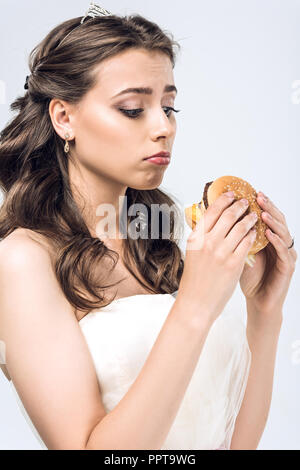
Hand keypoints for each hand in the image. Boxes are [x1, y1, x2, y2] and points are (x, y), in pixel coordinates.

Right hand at [178, 192, 257, 323]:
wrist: (196, 303)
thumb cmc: (194, 280)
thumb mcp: (193, 253)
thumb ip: (202, 236)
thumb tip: (209, 219)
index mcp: (196, 238)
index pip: (211, 211)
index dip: (223, 199)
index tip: (231, 193)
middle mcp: (208, 242)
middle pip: (228, 215)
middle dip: (240, 205)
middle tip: (246, 201)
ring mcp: (221, 253)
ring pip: (241, 227)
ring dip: (249, 218)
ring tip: (253, 215)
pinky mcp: (234, 264)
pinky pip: (248, 243)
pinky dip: (252, 235)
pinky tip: (255, 233)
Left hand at [239, 192, 297, 316]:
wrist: (257, 301)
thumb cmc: (247, 278)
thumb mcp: (236, 253)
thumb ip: (231, 237)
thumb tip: (212, 221)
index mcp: (267, 238)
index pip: (264, 215)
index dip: (257, 204)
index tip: (247, 192)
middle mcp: (278, 243)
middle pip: (276, 219)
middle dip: (267, 207)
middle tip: (258, 196)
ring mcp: (285, 254)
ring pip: (283, 232)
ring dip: (273, 220)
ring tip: (263, 211)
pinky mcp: (287, 267)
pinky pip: (284, 251)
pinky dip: (277, 240)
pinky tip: (269, 233)